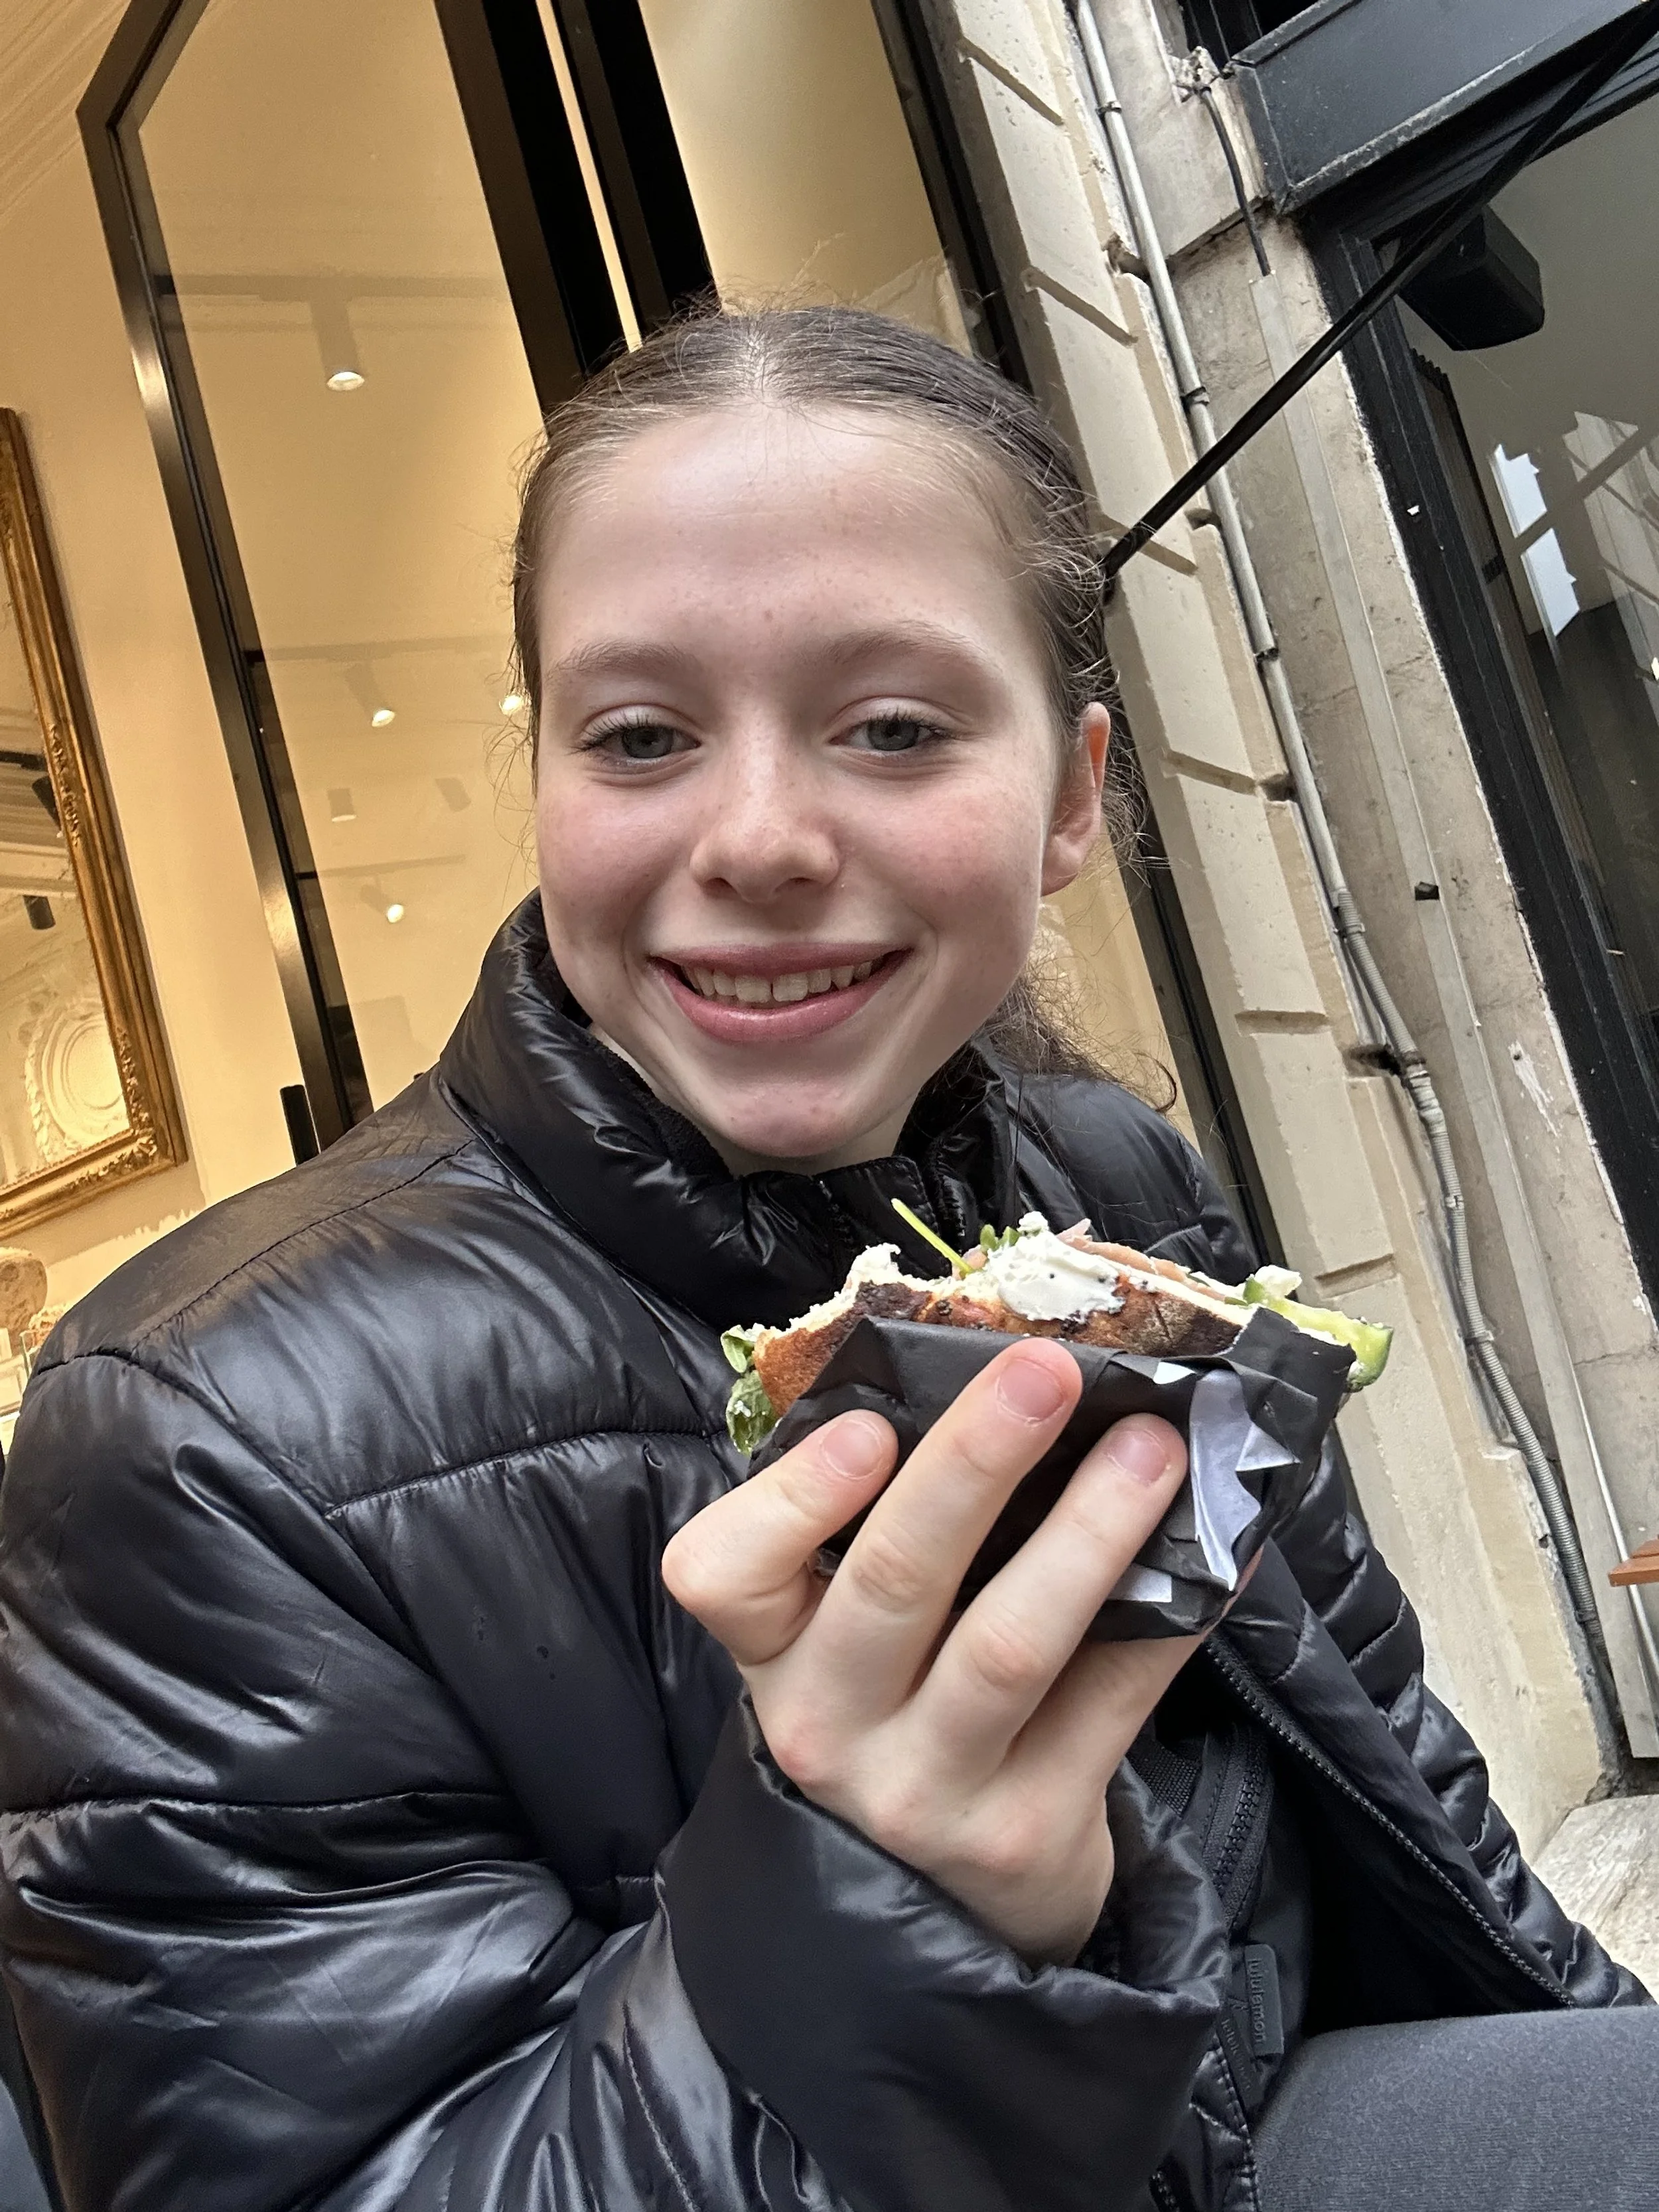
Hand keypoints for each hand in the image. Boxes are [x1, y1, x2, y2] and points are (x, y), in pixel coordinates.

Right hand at [663, 1340, 1202, 1965]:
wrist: (933, 1912)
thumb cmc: (893, 1715)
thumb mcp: (842, 1639)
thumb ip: (879, 1531)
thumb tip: (1002, 1379)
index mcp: (773, 1653)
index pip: (724, 1573)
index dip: (795, 1496)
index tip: (868, 1425)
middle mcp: (831, 1725)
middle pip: (893, 1581)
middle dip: (974, 1465)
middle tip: (1044, 1370)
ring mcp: (928, 1789)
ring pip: (1010, 1646)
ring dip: (1090, 1532)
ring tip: (1155, 1447)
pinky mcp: (1028, 1832)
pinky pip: (1112, 1703)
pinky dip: (1175, 1615)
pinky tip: (1223, 1548)